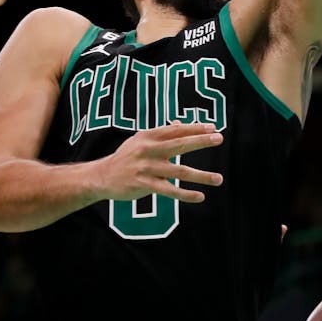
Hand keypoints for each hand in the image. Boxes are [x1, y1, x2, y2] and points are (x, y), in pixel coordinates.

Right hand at [99, 122, 223, 203]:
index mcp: (148, 136)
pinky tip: (200, 196)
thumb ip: (160, 133)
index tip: (213, 128)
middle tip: (219, 138)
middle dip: (200, 141)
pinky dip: (185, 194)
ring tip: (219, 178)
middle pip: (179, 144)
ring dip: (201, 175)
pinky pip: (169, 191)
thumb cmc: (126, 157)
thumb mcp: (139, 140)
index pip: (176, 129)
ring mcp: (146, 168)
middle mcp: (147, 149)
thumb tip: (179, 123)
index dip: (195, 128)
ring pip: (178, 171)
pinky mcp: (143, 185)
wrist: (102, 176)